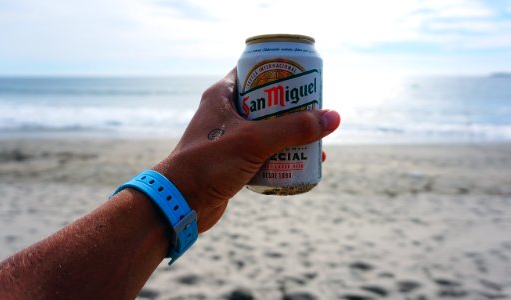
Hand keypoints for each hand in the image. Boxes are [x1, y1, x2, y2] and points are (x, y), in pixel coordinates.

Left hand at [154, 68, 339, 232]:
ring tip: (315, 141)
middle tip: (317, 113)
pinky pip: (262, 152)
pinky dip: (280, 155)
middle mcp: (224, 113)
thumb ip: (293, 129)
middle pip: (267, 102)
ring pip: (266, 129)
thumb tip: (332, 118)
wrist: (179, 203)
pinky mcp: (232, 161)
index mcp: (222, 95)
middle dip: (293, 109)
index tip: (306, 80)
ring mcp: (228, 138)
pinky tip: (299, 163)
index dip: (281, 72)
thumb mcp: (254, 141)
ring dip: (290, 135)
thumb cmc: (208, 164)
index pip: (256, 71)